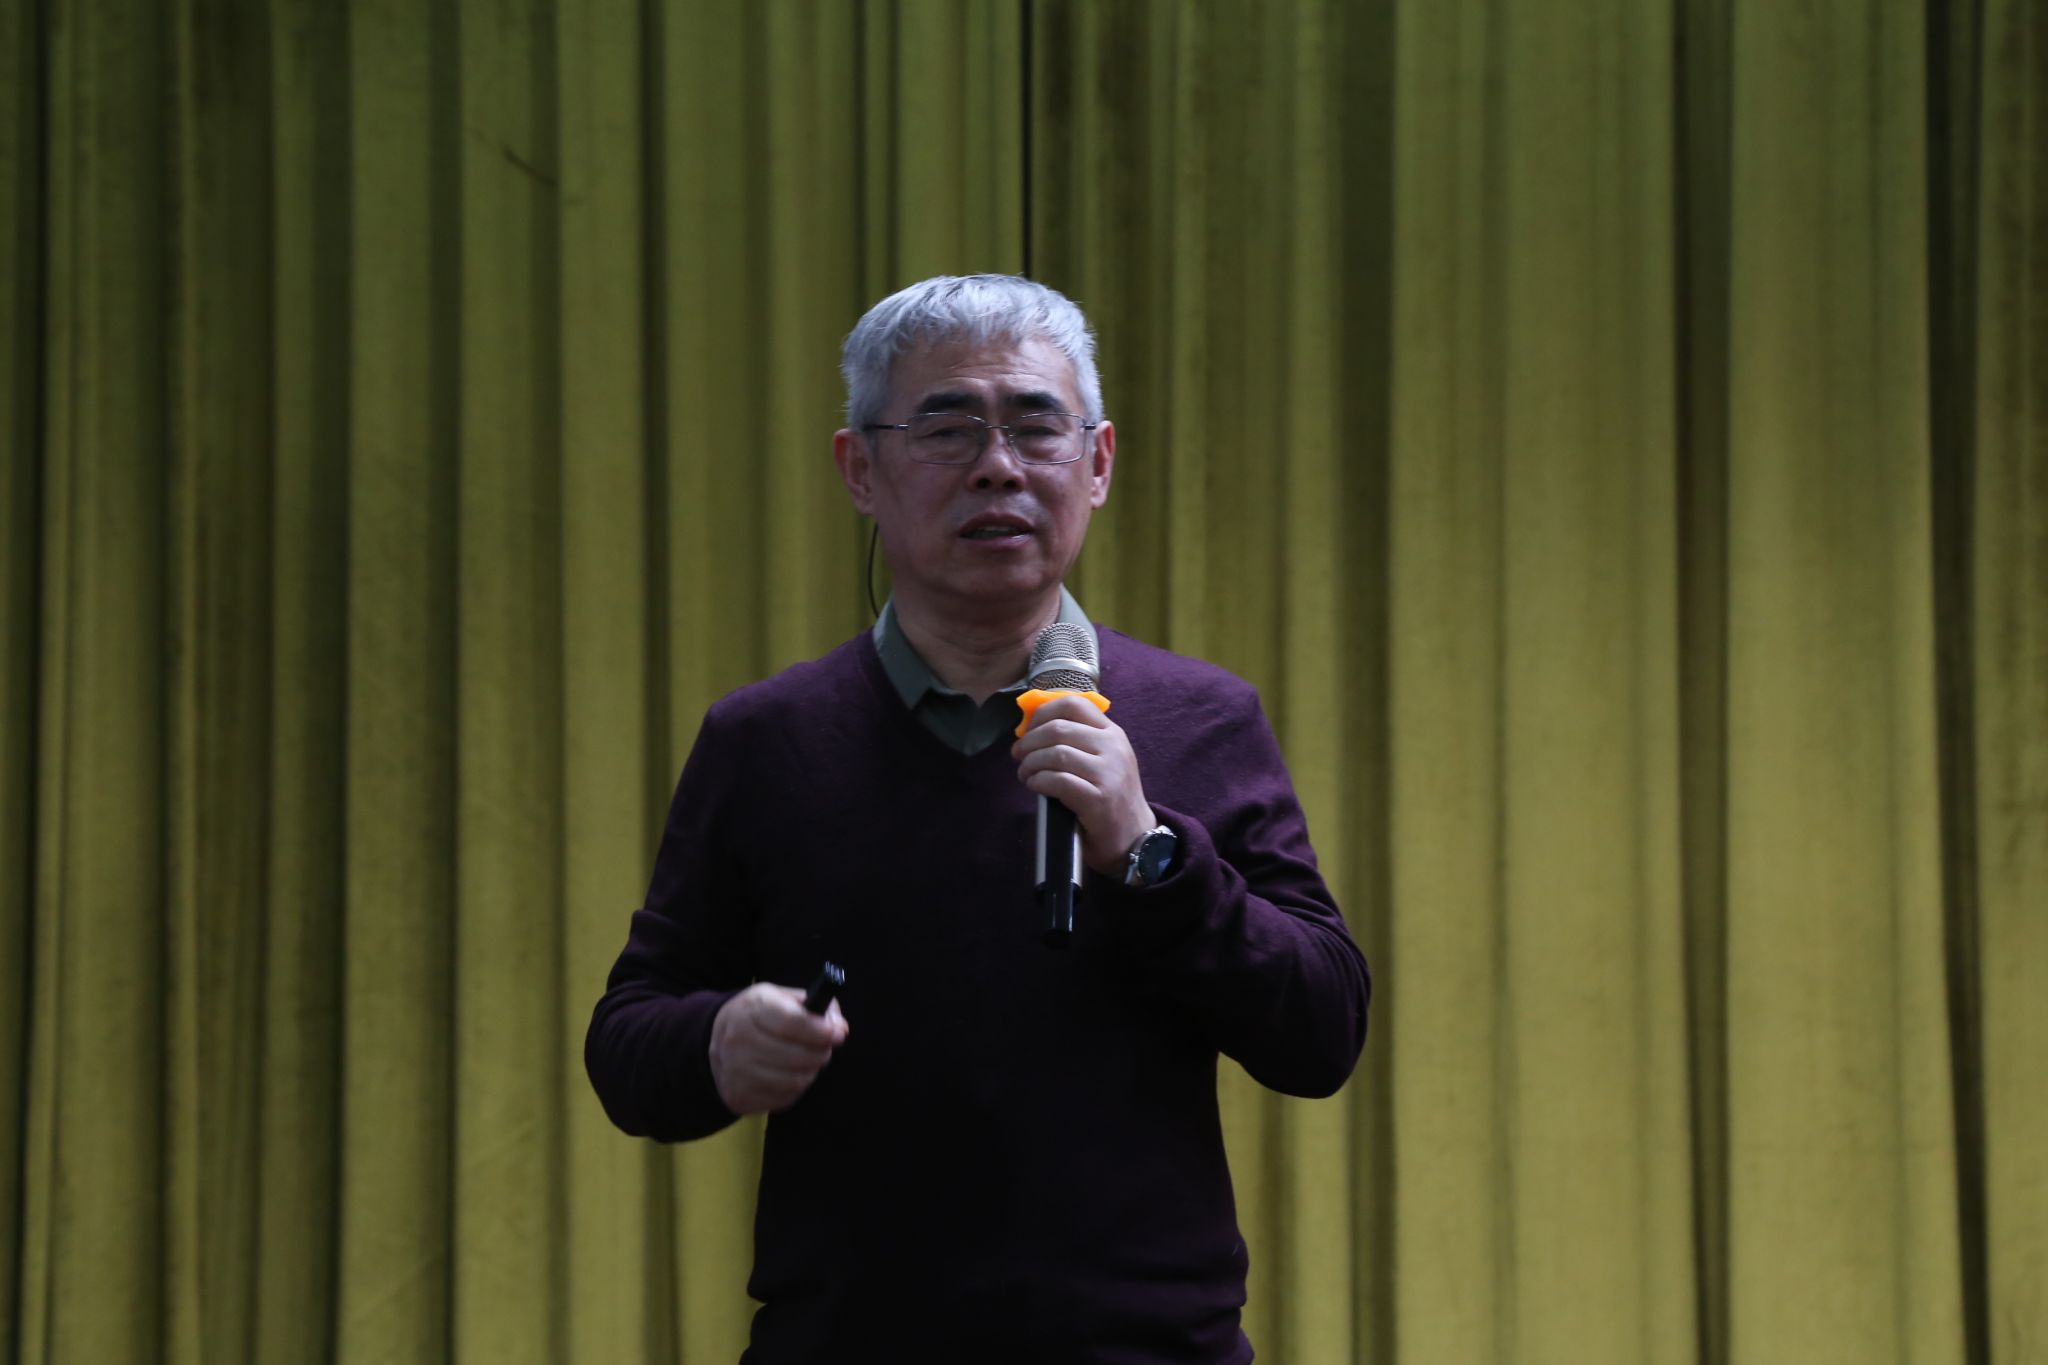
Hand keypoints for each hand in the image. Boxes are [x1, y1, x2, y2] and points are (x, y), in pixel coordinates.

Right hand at [709, 983, 848, 1114]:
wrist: (715, 1043)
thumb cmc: (759, 1017)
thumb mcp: (782, 998)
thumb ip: (815, 1007)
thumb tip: (839, 1029)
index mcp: (753, 1007)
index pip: (791, 1022)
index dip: (819, 1030)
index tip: (837, 1035)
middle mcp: (739, 1038)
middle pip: (797, 1055)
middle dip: (821, 1053)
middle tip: (824, 1049)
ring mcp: (736, 1070)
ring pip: (795, 1080)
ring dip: (810, 1071)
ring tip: (807, 1061)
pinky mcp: (739, 1096)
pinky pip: (785, 1097)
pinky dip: (795, 1087)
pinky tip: (788, 1074)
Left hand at [1010, 692, 1156, 876]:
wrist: (1135, 838)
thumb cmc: (1111, 797)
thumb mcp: (1104, 759)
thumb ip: (1078, 740)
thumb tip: (1031, 729)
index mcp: (1112, 733)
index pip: (1074, 704)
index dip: (1042, 713)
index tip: (1028, 730)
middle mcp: (1113, 747)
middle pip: (1058, 728)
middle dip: (1029, 742)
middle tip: (1019, 756)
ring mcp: (1108, 773)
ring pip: (1056, 753)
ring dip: (1030, 763)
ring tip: (1025, 774)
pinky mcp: (1099, 799)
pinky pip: (1057, 781)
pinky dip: (1038, 781)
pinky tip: (1035, 786)